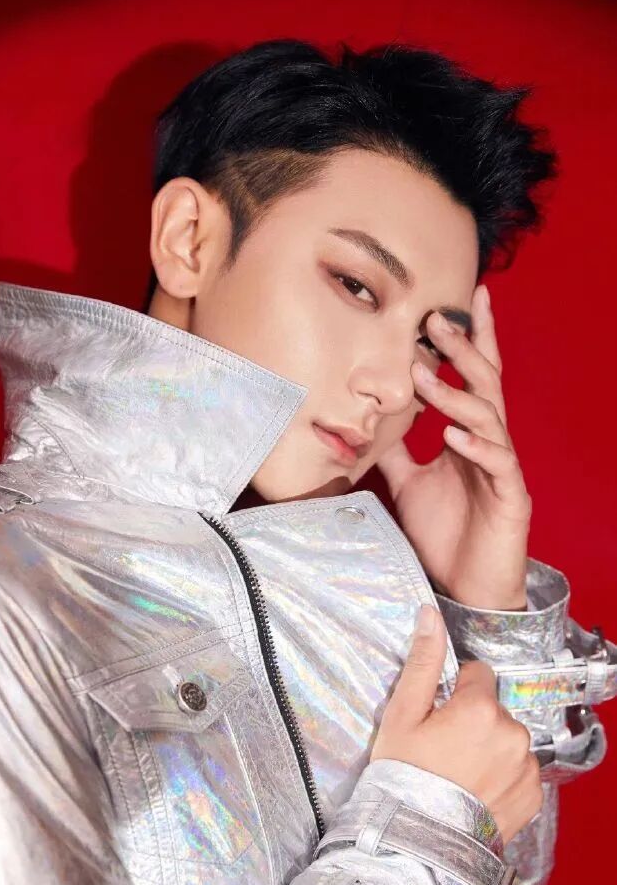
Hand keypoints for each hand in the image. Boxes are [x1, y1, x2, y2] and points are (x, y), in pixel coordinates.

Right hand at [371, 605, 541, 844]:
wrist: (416, 841)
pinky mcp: (534, 795)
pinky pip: (520, 770)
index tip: (437, 717)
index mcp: (480, 707)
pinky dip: (503, 776)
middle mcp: (512, 732)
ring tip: (458, 775)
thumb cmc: (403, 774)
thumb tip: (429, 614)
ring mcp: (527, 766)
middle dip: (473, 720)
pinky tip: (475, 791)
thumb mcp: (402, 714)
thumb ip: (423, 661)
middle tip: (443, 750)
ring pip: (507, 738)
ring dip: (490, 748)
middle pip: (493, 708)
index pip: (478, 675)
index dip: (454, 692)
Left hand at [377, 285, 530, 609]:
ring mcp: (503, 469)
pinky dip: (474, 447)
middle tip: (436, 320)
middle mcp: (491, 444)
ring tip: (425, 376)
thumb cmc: (445, 533)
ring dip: (455, 395)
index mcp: (470, 436)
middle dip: (464, 350)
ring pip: (488, 418)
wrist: (466, 586)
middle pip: (485, 385)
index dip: (473, 339)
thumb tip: (373, 421)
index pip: (474, 379)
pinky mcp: (510, 497)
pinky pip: (498, 464)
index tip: (464, 298)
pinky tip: (451, 436)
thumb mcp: (409, 483)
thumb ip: (397, 451)